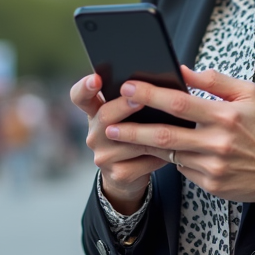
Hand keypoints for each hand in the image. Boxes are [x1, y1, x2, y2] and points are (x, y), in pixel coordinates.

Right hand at [69, 73, 167, 213]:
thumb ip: (135, 98)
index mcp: (95, 112)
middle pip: (105, 116)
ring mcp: (103, 155)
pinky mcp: (118, 174)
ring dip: (153, 134)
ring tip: (173, 125)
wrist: (128, 175)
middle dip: (124, 106)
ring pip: (130, 141)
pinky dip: (161, 154)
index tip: (96, 79)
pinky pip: (144, 161)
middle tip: (141, 100)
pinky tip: (174, 149)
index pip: (80, 96)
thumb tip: (160, 81)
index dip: (85, 87)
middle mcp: (94, 134)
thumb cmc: (134, 134)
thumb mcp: (128, 116)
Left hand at [104, 67, 254, 204]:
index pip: (180, 103)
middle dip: (133, 127)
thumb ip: (216, 80)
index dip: (151, 95)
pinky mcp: (211, 184)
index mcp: (226, 115)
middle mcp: (218, 142)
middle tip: (109, 122)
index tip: (129, 87)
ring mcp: (213, 166)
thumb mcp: (249, 95)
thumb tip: (184, 70)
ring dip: (141, 145)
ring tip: (119, 136)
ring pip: (168, 154)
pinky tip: (149, 151)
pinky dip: (165, 158)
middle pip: (165, 134)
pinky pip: (181, 168)